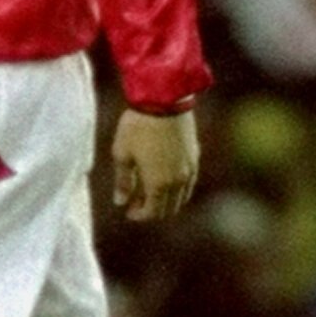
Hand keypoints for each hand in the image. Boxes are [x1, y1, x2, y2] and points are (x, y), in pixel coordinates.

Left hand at [109, 107, 199, 221]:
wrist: (164, 101)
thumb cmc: (138, 127)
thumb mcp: (122, 154)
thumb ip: (123, 181)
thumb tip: (120, 202)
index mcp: (159, 183)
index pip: (152, 212)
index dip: (139, 215)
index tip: (128, 211)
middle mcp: (178, 181)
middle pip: (168, 208)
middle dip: (152, 210)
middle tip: (135, 202)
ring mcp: (190, 169)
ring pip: (181, 196)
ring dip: (166, 200)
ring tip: (147, 191)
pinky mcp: (195, 156)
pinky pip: (188, 182)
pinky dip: (177, 188)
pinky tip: (163, 178)